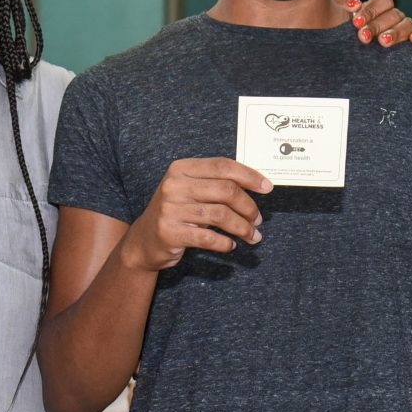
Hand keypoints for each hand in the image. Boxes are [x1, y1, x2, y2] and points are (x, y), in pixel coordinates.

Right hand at [118, 158, 269, 271]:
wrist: (144, 240)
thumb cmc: (176, 213)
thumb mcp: (190, 190)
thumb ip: (215, 183)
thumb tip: (257, 184)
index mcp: (181, 168)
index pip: (222, 166)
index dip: (249, 176)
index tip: (267, 187)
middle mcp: (174, 185)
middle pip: (225, 190)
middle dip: (248, 206)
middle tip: (258, 219)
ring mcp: (170, 209)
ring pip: (220, 215)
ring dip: (242, 227)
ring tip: (252, 235)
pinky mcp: (170, 232)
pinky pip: (208, 238)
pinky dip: (225, 243)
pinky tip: (231, 245)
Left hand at [334, 0, 411, 47]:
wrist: (338, 59)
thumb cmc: (337, 33)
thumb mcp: (334, 13)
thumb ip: (343, 0)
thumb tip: (355, 4)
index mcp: (377, 9)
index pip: (383, 1)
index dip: (371, 10)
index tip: (356, 22)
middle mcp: (392, 18)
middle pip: (394, 14)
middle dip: (377, 25)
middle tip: (363, 37)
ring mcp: (403, 31)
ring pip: (409, 24)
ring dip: (396, 32)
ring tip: (383, 42)